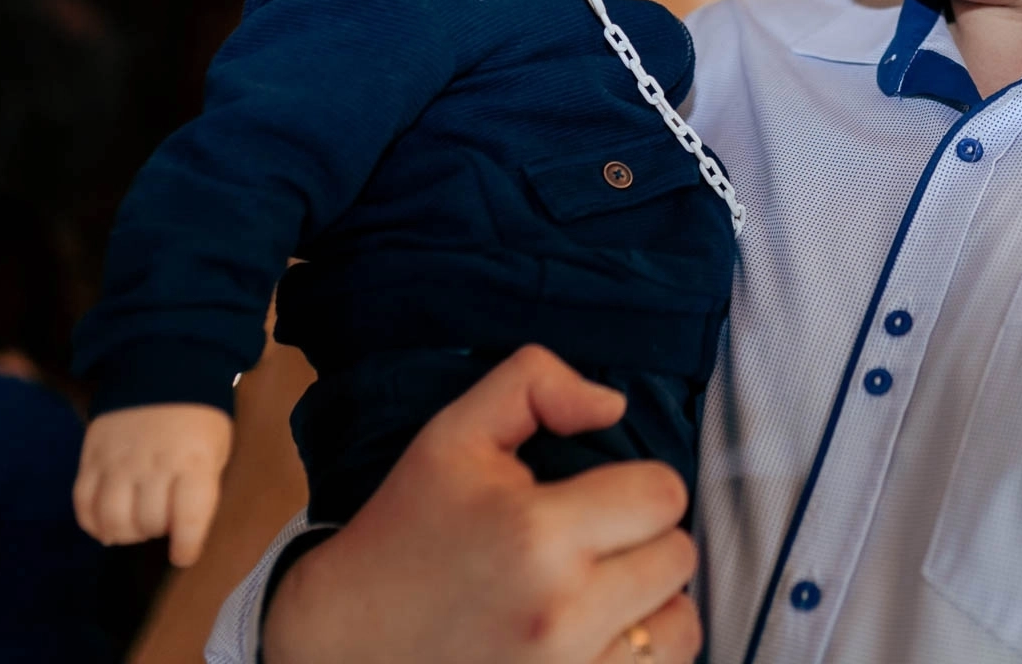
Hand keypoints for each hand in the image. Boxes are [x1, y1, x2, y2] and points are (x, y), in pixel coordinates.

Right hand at [75, 403, 233, 566]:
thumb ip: (202, 489)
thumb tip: (184, 532)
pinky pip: (83, 505)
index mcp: (193, 461)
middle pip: (147, 522)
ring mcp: (117, 462)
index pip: (189, 517)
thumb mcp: (217, 449)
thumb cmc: (197, 419)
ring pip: (112, 520)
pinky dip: (94, 523)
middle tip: (163, 522)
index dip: (187, 545)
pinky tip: (108, 522)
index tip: (183, 555)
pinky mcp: (91, 459)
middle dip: (158, 531)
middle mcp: (153, 464)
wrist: (160, 370)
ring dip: (126, 532)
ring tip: (136, 523)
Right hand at [265, 345, 700, 663]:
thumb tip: (612, 404)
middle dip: (644, 542)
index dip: (639, 487)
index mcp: (536, 533)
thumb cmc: (404, 533)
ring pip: (679, 628)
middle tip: (591, 546)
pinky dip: (638, 655)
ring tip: (599, 595)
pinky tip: (595, 639)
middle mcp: (562, 611)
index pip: (664, 495)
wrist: (342, 644)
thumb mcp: (454, 436)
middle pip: (678, 558)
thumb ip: (534, 385)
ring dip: (651, 607)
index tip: (599, 497)